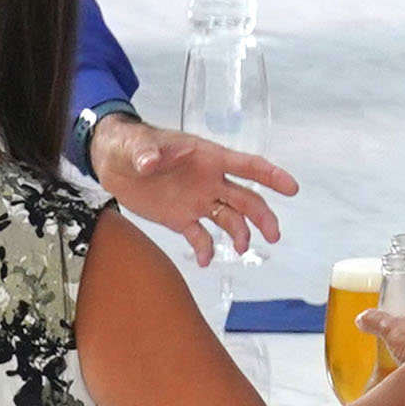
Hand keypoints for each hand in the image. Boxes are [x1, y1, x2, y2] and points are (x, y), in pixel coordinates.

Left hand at [94, 115, 299, 257]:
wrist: (112, 162)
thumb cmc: (130, 144)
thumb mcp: (136, 145)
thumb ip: (145, 153)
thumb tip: (148, 162)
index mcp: (207, 158)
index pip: (247, 166)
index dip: (271, 176)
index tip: (292, 188)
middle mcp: (210, 182)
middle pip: (246, 199)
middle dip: (262, 216)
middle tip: (273, 235)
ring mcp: (197, 201)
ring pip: (229, 220)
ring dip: (240, 234)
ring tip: (241, 249)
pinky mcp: (181, 218)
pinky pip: (200, 237)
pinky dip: (204, 250)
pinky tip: (204, 261)